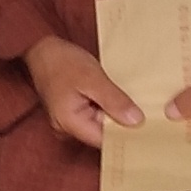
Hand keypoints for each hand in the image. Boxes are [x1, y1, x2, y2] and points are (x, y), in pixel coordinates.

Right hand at [25, 35, 142, 152]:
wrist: (42, 49)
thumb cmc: (63, 61)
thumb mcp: (92, 78)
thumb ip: (113, 101)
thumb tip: (136, 121)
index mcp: (69, 124)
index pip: (105, 140)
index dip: (126, 135)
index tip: (148, 128)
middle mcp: (67, 129)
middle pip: (102, 135)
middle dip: (122, 124)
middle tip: (147, 114)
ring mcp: (69, 122)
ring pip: (100, 125)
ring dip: (115, 115)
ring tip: (134, 105)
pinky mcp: (73, 114)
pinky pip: (95, 117)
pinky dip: (107, 109)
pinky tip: (119, 100)